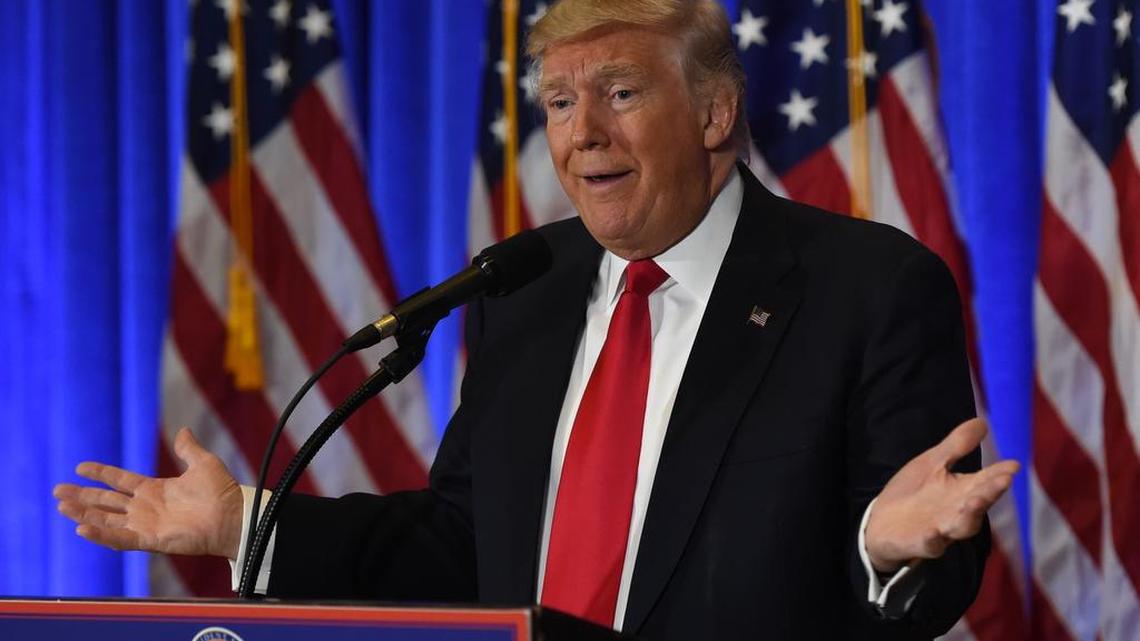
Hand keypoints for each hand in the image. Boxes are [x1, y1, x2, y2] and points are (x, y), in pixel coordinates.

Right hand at [53, 427, 244, 558]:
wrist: (233, 516)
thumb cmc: (222, 492)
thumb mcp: (203, 463)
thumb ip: (188, 448)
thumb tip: (183, 430)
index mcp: (155, 490)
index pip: (120, 481)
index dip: (101, 474)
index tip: (80, 466)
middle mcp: (146, 508)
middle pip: (106, 501)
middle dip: (82, 496)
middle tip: (57, 491)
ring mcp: (146, 524)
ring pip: (107, 519)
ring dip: (84, 514)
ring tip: (62, 507)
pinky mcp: (150, 539)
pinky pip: (120, 538)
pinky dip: (101, 534)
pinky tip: (81, 528)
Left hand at [864, 418, 1019, 572]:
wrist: (882, 523)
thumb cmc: (914, 492)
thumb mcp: (933, 463)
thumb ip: (957, 446)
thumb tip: (982, 421)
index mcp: (962, 490)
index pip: (985, 480)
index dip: (999, 473)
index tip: (1013, 464)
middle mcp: (957, 511)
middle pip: (979, 503)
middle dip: (991, 492)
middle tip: (1005, 479)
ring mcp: (941, 529)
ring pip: (961, 526)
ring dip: (970, 515)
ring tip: (977, 501)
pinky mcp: (921, 543)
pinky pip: (930, 545)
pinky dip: (933, 540)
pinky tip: (933, 533)